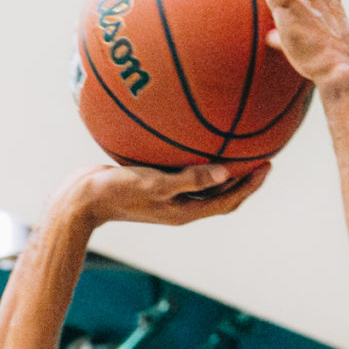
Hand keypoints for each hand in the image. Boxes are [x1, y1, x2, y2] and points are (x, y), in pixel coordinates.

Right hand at [59, 161, 267, 229]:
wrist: (80, 199)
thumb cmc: (116, 192)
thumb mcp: (154, 184)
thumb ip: (190, 179)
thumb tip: (225, 172)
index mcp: (184, 212)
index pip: (228, 201)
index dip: (250, 186)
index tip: (268, 164)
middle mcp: (179, 207)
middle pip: (221, 195)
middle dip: (243, 178)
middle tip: (261, 154)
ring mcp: (166, 198)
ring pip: (204, 185)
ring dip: (222, 170)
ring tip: (236, 145)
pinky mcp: (153, 185)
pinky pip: (183, 172)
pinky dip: (195, 160)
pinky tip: (192, 137)